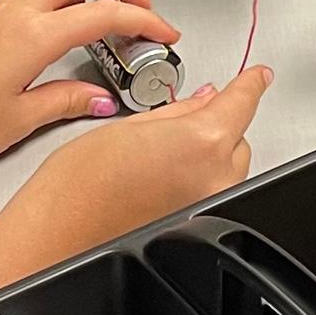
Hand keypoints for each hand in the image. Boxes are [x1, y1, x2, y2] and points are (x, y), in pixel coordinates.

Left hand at [0, 0, 178, 172]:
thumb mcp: (23, 120)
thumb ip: (68, 100)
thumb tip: (101, 98)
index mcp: (34, 35)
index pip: (104, 13)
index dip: (144, 20)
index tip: (165, 34)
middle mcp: (19, 11)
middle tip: (144, 7)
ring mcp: (2, 9)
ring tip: (112, 2)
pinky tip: (71, 8)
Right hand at [0, 66, 275, 278]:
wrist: (57, 239)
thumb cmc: (78, 188)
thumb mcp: (126, 127)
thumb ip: (176, 112)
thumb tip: (201, 101)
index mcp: (202, 140)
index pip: (243, 101)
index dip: (251, 83)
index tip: (258, 75)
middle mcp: (216, 177)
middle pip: (237, 136)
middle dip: (216, 123)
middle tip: (180, 119)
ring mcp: (211, 205)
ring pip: (228, 165)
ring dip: (208, 153)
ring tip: (159, 153)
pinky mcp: (200, 224)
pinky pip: (213, 189)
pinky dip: (198, 178)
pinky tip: (162, 176)